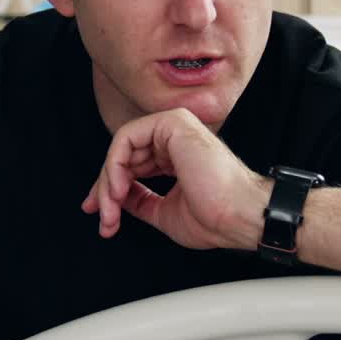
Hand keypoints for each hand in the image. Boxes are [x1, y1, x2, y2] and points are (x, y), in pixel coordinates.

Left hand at [82, 108, 269, 250]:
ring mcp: (174, 128)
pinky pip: (127, 138)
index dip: (110, 190)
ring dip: (108, 182)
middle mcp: (174, 139)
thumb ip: (140, 201)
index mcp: (176, 156)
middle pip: (124, 156)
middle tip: (103, 216)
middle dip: (106, 189)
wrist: (238, 215)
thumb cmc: (215, 216)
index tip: (101, 214)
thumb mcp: (163, 212)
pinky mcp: (172, 123)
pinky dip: (115, 164)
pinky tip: (118, 188)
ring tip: (111, 208)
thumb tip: (116, 199)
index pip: (133, 165)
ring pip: (121, 148)